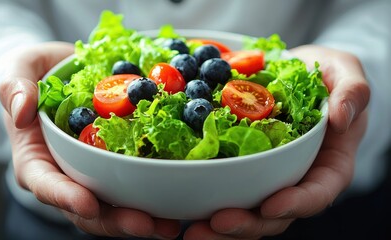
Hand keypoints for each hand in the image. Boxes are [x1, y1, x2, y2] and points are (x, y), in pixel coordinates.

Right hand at [0, 42, 179, 238]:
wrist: (65, 75)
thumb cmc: (37, 76)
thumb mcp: (19, 71)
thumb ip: (15, 88)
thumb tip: (21, 112)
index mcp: (36, 159)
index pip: (45, 184)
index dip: (65, 198)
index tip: (89, 204)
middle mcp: (65, 175)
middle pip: (86, 208)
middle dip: (115, 220)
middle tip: (145, 224)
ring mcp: (92, 175)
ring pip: (113, 207)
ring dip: (141, 219)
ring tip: (170, 225)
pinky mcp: (116, 168)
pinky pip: (133, 187)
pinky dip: (154, 198)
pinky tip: (177, 205)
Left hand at [182, 45, 369, 239]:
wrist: (298, 76)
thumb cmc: (328, 78)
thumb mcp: (346, 75)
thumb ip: (352, 92)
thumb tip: (341, 117)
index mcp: (328, 165)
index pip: (317, 193)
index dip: (295, 204)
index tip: (270, 206)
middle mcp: (298, 179)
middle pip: (276, 215)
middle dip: (247, 224)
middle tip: (215, 223)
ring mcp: (270, 178)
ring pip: (249, 213)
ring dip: (221, 227)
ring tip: (191, 231)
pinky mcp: (245, 169)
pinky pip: (229, 191)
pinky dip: (207, 202)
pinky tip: (183, 209)